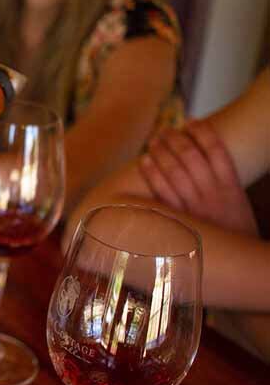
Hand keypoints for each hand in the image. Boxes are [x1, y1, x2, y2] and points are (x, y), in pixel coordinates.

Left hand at [139, 121, 257, 234]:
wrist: (240, 263)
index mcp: (232, 187)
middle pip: (192, 157)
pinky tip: (144, 161)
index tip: (191, 121)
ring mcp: (196, 207)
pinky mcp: (181, 220)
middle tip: (165, 130)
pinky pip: (163, 193)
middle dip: (176, 139)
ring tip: (154, 140)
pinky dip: (152, 174)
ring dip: (161, 152)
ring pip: (175, 171)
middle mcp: (214, 194)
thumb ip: (222, 182)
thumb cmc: (235, 231)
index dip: (202, 132)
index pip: (217, 150)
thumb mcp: (237, 203)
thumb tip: (201, 159)